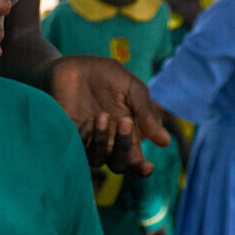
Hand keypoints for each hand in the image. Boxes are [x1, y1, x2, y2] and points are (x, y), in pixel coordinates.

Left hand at [48, 55, 170, 173]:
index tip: (147, 166)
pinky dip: (84, 138)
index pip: (136, 163)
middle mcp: (109, 143)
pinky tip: (87, 121)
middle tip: (125, 120)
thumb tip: (165, 142)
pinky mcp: (69, 135)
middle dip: (123, 146)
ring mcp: (88, 141)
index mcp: (128, 135)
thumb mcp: (132, 89)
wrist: (76, 64)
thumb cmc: (107, 76)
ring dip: (102, 141)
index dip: (141, 169)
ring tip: (102, 115)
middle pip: (118, 165)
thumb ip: (146, 114)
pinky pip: (77, 149)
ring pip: (97, 160)